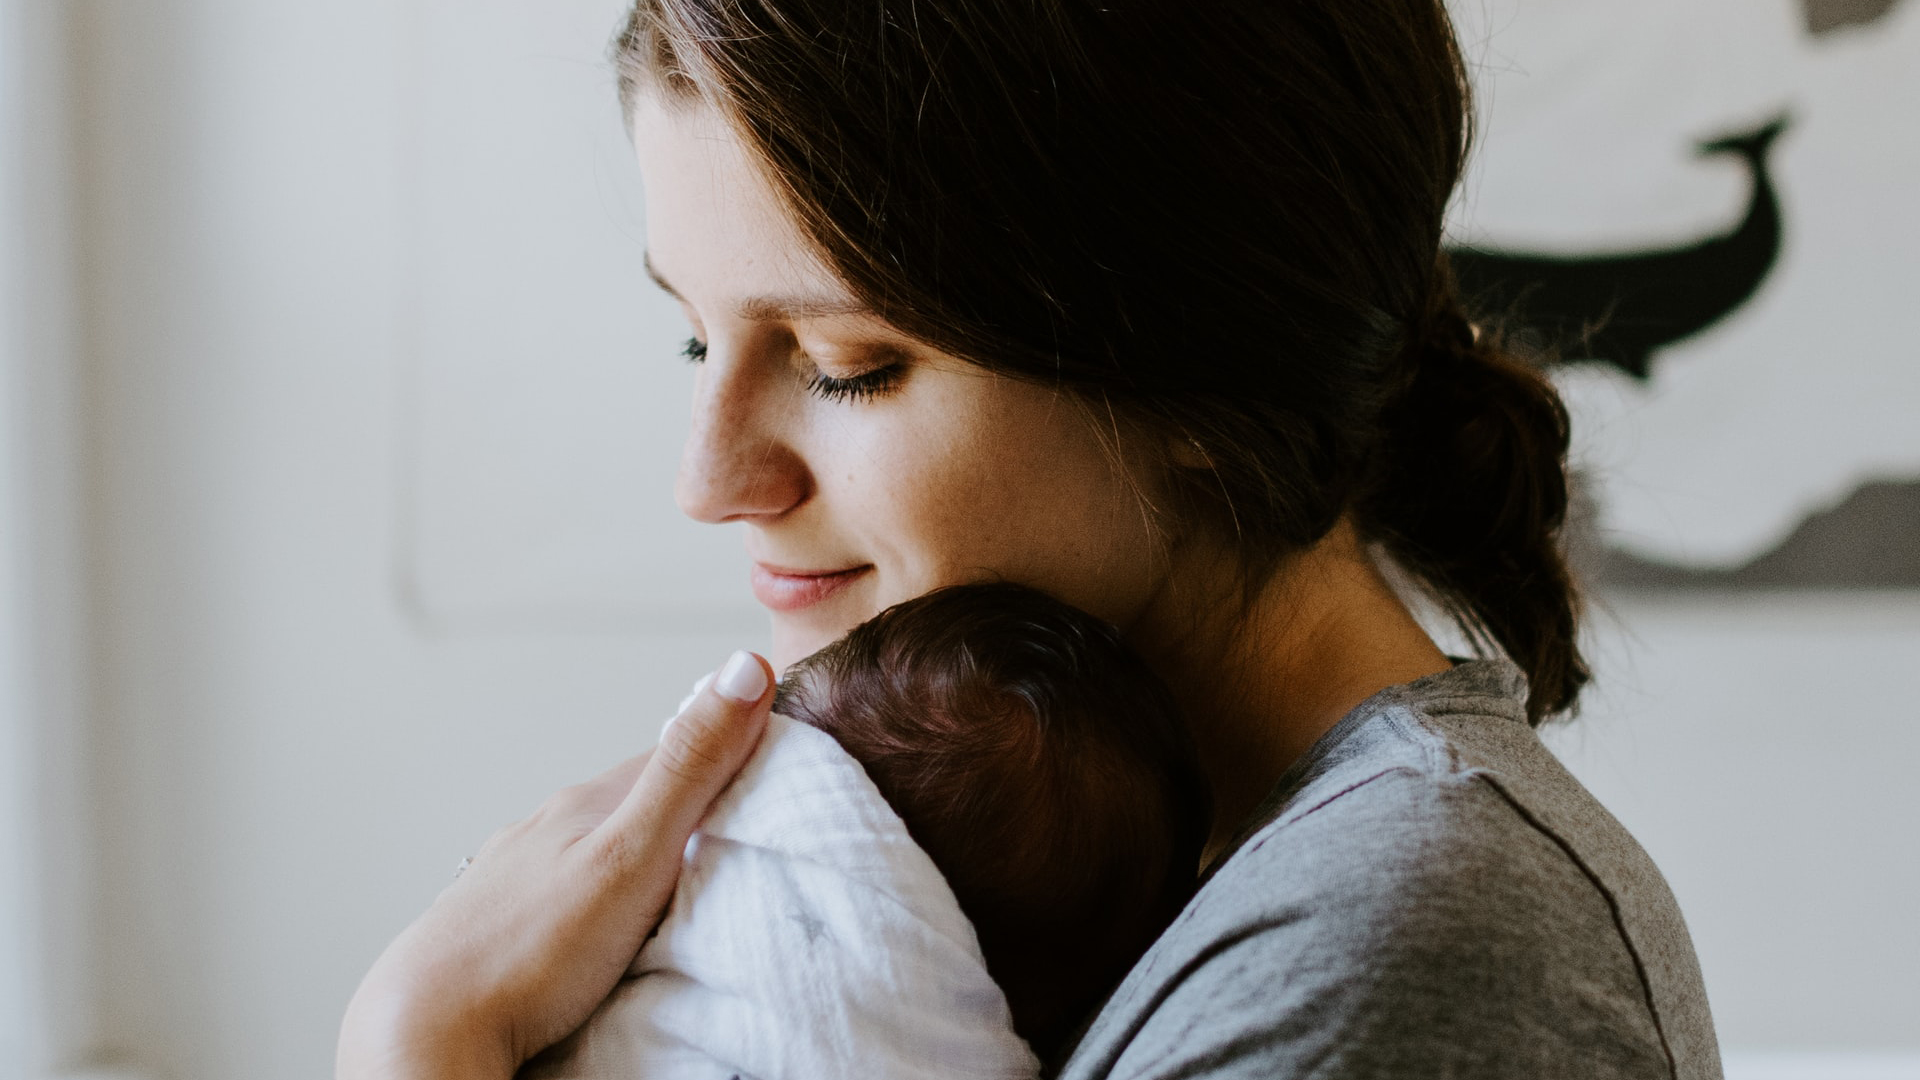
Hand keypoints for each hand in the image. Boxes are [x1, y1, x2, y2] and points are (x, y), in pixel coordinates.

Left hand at [337, 651, 773, 1079]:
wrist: (424, 1030)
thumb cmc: (530, 953)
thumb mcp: (632, 855)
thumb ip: (689, 769)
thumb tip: (744, 667)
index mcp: (584, 805)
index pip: (673, 756)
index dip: (727, 753)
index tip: (774, 765)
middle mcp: (544, 829)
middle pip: (631, 802)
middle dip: (682, 808)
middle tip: (736, 833)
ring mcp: (514, 875)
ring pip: (591, 846)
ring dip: (634, 854)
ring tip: (673, 884)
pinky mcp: (494, 923)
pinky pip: (560, 893)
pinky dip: (592, 896)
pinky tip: (597, 924)